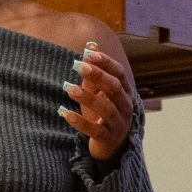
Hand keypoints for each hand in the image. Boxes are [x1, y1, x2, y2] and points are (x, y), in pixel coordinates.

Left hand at [62, 39, 136, 162]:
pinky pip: (95, 130)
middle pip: (115, 88)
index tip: (88, 53)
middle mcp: (125, 107)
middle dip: (97, 76)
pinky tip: (65, 113)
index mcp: (125, 92)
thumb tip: (90, 44)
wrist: (111, 147)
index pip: (119, 73)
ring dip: (87, 97)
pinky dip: (80, 122)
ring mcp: (119, 124)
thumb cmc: (103, 114)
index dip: (105, 62)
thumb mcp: (99, 91)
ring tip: (68, 88)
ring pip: (106, 109)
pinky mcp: (108, 139)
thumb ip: (95, 71)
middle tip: (77, 66)